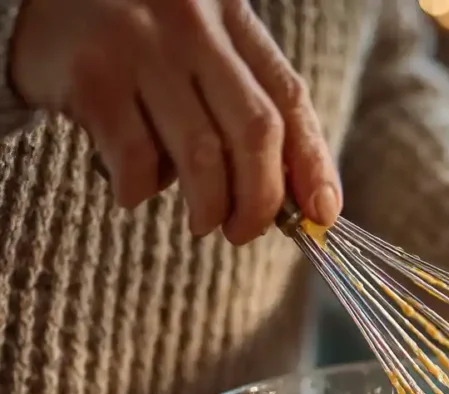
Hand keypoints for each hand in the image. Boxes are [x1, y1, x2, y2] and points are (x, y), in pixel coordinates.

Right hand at [10, 0, 341, 242]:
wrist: (40, 0)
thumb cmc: (139, 47)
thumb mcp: (203, 57)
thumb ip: (244, 110)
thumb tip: (299, 201)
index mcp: (234, 21)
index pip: (291, 100)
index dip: (314, 164)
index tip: (323, 214)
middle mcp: (195, 27)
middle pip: (257, 132)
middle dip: (262, 200)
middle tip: (246, 231)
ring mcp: (143, 45)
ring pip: (202, 154)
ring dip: (209, 208)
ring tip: (203, 224)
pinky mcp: (94, 74)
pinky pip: (135, 158)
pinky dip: (140, 191)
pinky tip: (134, 194)